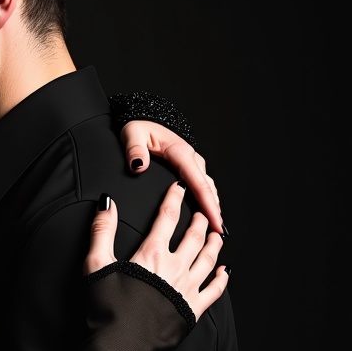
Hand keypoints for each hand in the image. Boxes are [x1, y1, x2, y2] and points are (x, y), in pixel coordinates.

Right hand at [85, 181, 227, 320]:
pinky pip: (214, 291)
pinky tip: (225, 271)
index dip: (174, 200)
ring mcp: (187, 290)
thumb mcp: (96, 266)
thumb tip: (107, 203)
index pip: (167, 219)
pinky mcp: (193, 310)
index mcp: (151, 255)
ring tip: (216, 235)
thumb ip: (102, 232)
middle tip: (203, 213)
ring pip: (208, 260)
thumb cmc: (105, 311)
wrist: (120, 349)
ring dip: (214, 244)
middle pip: (193, 237)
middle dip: (199, 221)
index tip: (180, 189)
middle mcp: (175, 269)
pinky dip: (222, 279)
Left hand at [120, 120, 224, 234]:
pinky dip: (207, 198)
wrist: (143, 118)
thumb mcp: (132, 135)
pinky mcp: (189, 165)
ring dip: (212, 205)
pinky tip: (207, 212)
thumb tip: (138, 165)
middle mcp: (191, 157)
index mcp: (180, 152)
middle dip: (214, 210)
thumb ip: (134, 150)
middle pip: (207, 188)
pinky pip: (202, 184)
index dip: (208, 204)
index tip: (215, 220)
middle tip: (219, 232)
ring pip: (207, 186)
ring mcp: (192, 161)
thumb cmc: (138, 128)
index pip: (198, 182)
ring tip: (215, 227)